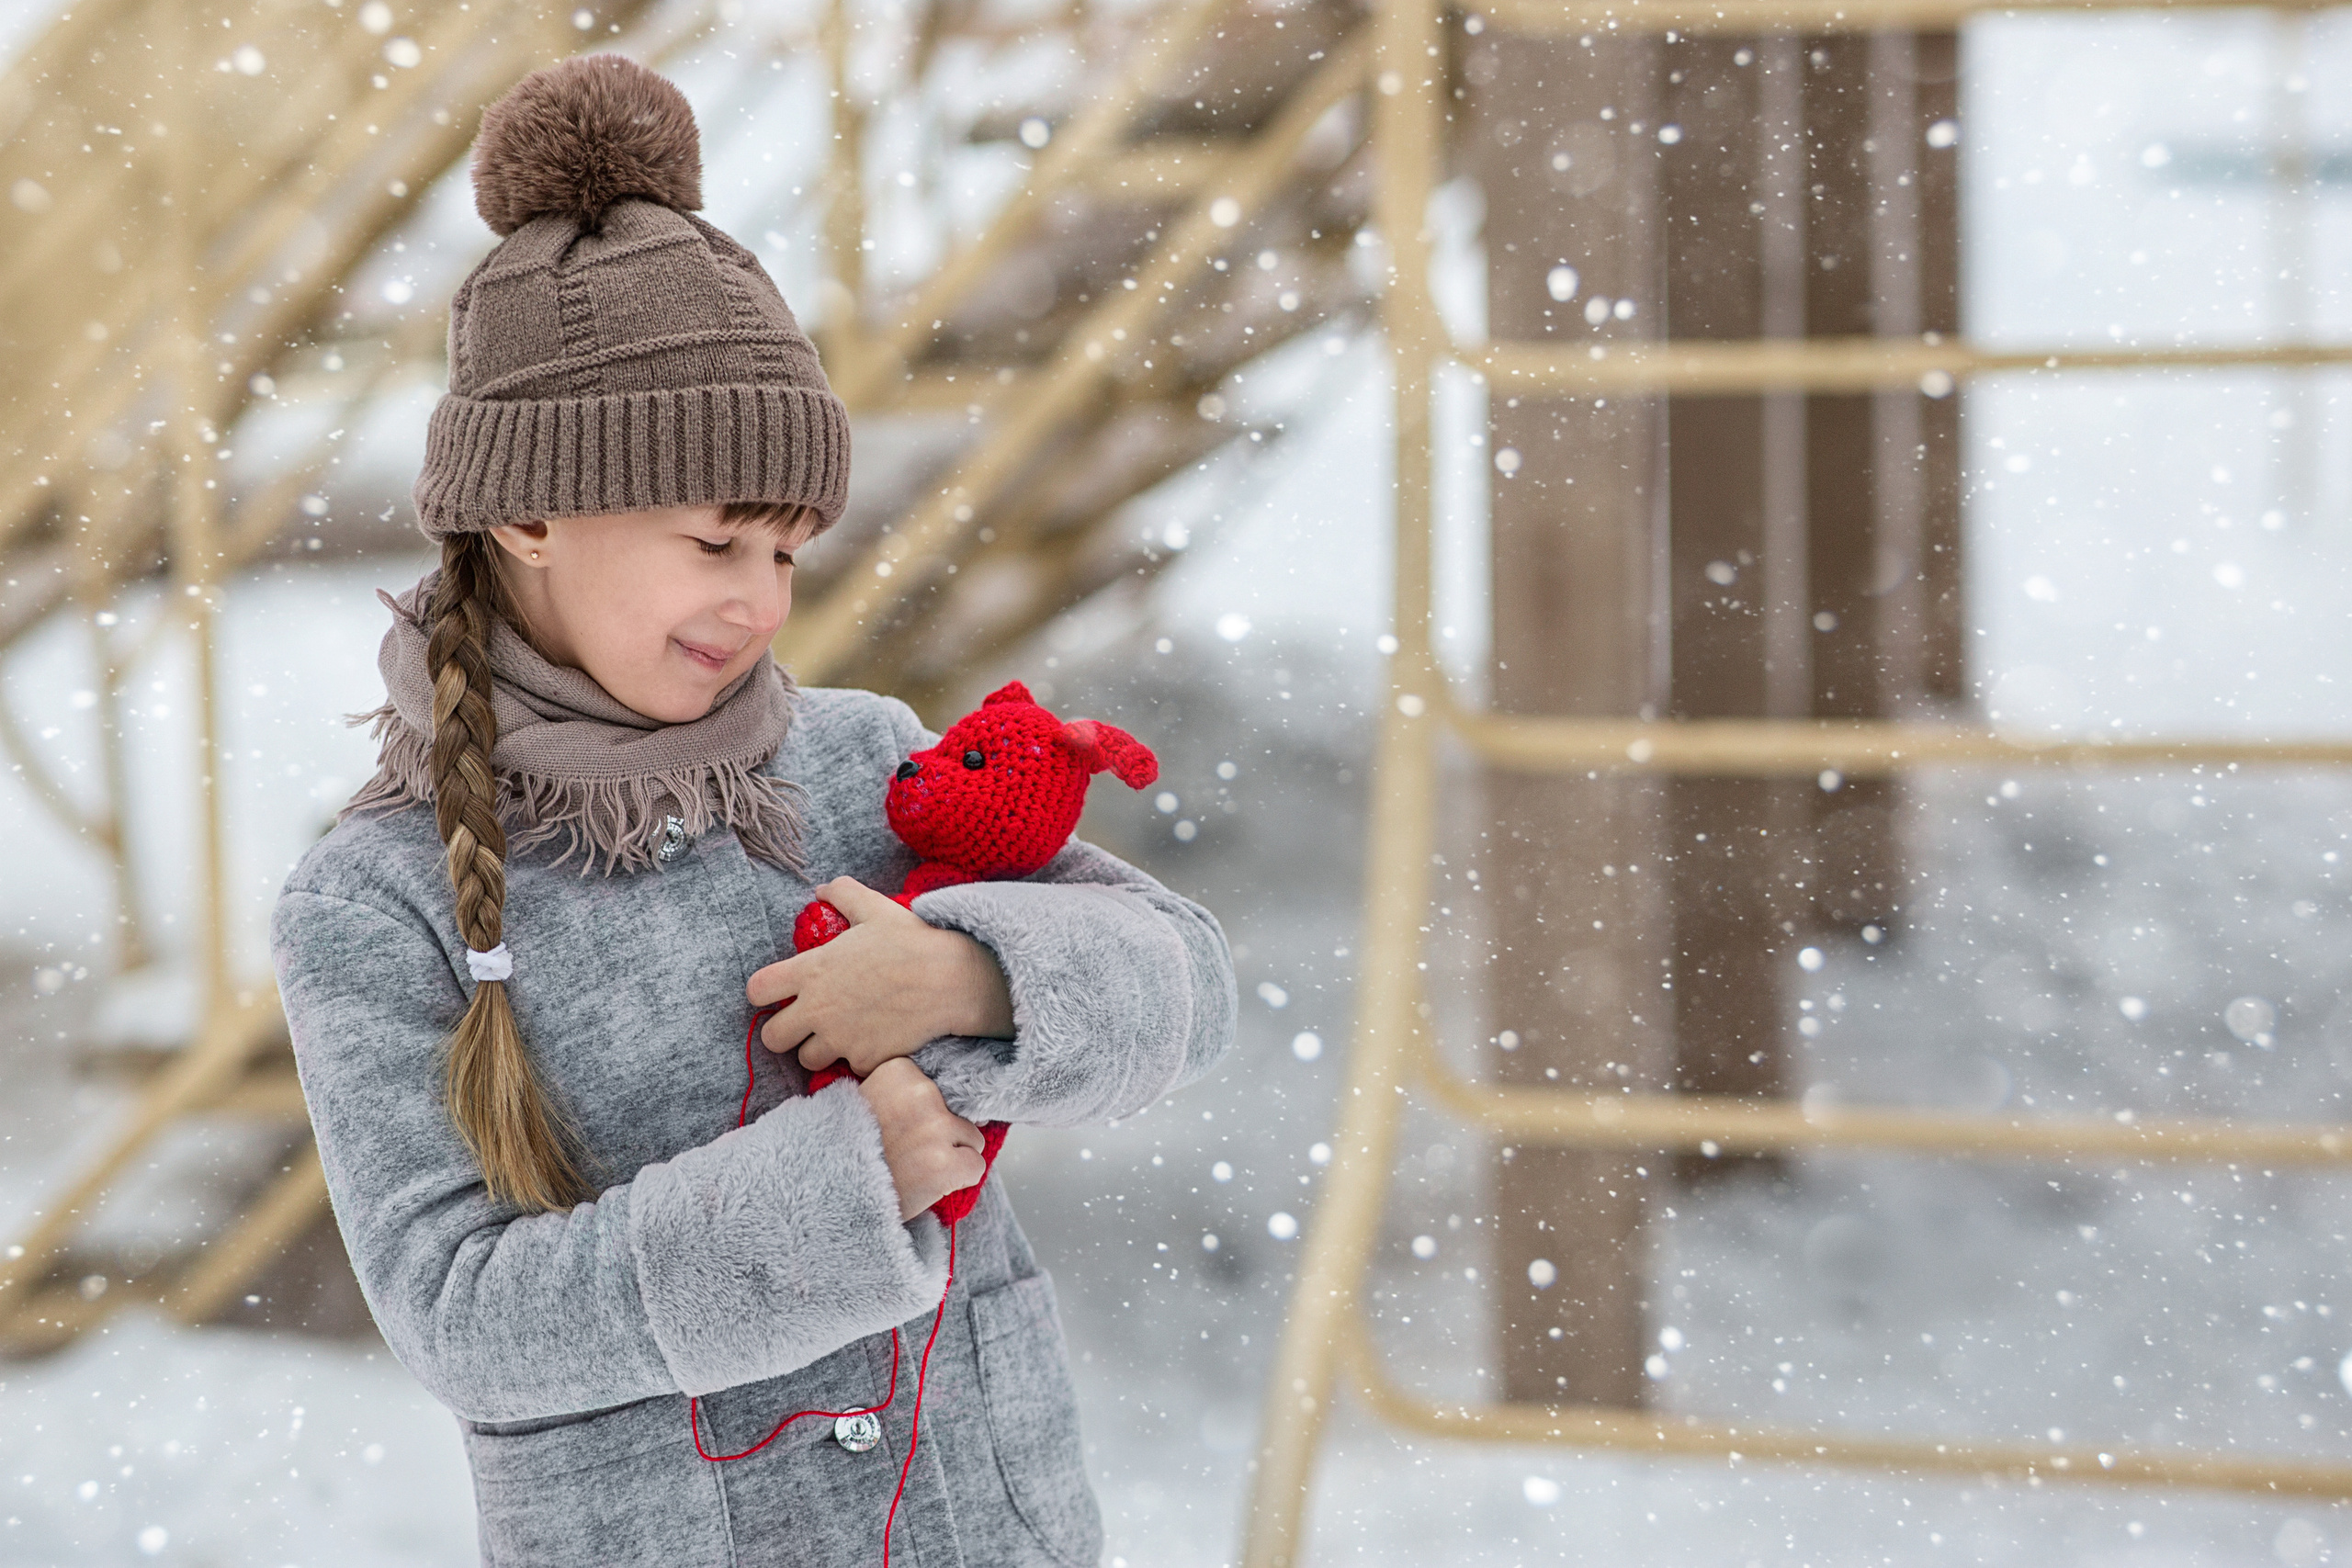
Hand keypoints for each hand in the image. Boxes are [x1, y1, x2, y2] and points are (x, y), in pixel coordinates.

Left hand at [746, 876, 1014, 1075]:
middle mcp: (817, 1009)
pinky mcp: (865, 1060)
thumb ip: (843, 894)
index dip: (764, 993)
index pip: (757, 991)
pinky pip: (849, 1069)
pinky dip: (859, 1059)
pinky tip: (875, 1041)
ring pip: (806, 1059)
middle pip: (772, 1038)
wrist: (951, 980)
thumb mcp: (875, 908)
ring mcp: (840, 1038)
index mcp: (811, 971)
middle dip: (785, 1032)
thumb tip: (821, 889)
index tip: (780, 994)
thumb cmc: (912, 940)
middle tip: (807, 1022)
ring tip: (841, 1034)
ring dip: (820, 1049)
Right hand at [855, 1058, 986, 1221]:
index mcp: (899, 1070)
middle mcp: (921, 1093)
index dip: (922, 1112)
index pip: (937, 1088)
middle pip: (957, 1113)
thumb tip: (943, 1102)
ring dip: (951, 1156)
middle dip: (939, 1134)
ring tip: (915, 1170)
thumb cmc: (844, 1149)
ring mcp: (935, 1128)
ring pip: (972, 1139)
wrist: (825, 1191)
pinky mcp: (944, 1163)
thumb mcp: (862, 1100)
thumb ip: (900, 1094)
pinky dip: (960, 1180)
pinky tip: (929, 1185)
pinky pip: (976, 1167)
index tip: (897, 1127)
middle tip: (906, 1153)